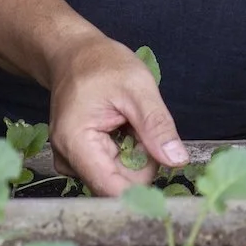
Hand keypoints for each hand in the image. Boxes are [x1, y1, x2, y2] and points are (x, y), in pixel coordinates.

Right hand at [47, 32, 188, 195]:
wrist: (75, 54)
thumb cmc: (101, 63)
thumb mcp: (138, 87)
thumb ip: (156, 126)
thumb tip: (177, 161)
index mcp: (76, 143)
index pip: (111, 190)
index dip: (142, 188)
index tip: (163, 165)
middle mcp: (68, 159)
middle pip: (118, 184)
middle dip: (141, 160)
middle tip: (141, 125)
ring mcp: (72, 161)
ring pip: (118, 177)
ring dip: (134, 154)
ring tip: (128, 122)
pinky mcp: (79, 160)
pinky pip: (111, 168)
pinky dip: (124, 151)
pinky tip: (120, 128)